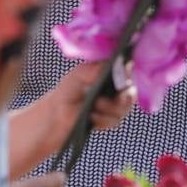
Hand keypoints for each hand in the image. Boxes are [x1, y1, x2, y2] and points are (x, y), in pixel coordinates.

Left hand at [6, 61, 137, 176]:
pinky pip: (115, 120)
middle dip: (124, 95)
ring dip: (110, 108)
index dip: (128, 73)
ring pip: (125, 107)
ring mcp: (114, 106)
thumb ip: (91, 70)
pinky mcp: (109, 120)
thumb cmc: (66, 92)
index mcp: (109, 74)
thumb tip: (107, 66)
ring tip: (94, 106)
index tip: (122, 77)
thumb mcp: (77, 77)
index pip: (127, 70)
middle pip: (130, 91)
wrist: (56, 117)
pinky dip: (103, 120)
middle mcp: (115, 89)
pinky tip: (92, 117)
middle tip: (116, 97)